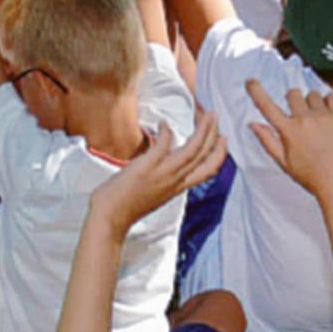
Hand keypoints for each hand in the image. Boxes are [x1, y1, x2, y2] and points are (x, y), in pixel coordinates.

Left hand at [88, 112, 225, 239]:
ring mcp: (163, 173)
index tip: (222, 139)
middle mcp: (175, 180)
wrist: (110, 217)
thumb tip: (162, 160)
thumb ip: (163, 177)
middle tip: (216, 117)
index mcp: (178, 187)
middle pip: (204, 156)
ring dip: (203, 130)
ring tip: (207, 114)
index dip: (219, 154)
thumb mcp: (154, 191)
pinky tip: (163, 122)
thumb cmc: (127, 205)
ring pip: (193, 150)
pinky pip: (164, 144)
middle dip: (214, 134)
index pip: (208, 171)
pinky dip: (166, 131)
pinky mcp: (148, 166)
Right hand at [245, 80, 332, 202]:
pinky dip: (329, 102)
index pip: (267, 106)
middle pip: (293, 94)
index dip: (256, 92)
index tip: (250, 81)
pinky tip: (328, 116)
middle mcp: (305, 120)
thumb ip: (267, 140)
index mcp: (289, 131)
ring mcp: (324, 116)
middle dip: (293, 101)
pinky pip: (331, 96)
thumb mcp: (284, 162)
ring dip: (311, 102)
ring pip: (312, 94)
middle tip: (298, 115)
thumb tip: (253, 124)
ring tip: (317, 120)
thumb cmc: (312, 176)